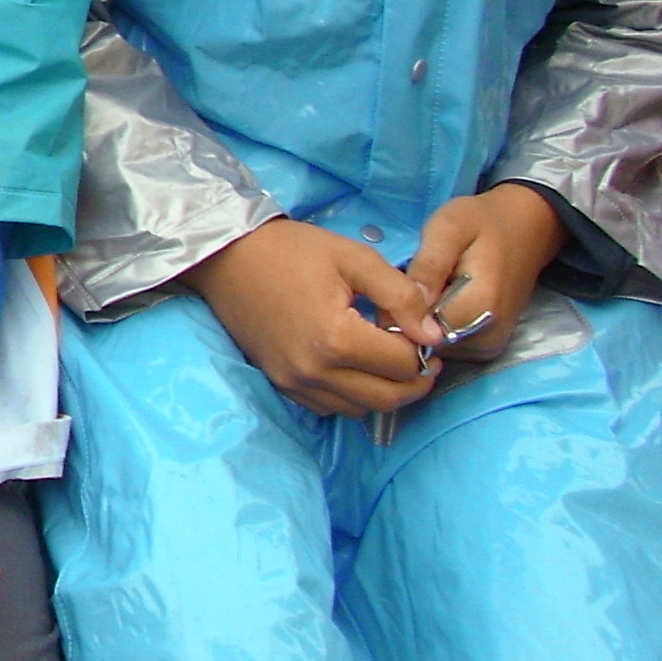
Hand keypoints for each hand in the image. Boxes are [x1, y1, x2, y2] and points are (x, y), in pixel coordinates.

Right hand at [190, 217, 443, 418]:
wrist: (227, 257)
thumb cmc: (292, 251)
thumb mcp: (354, 258)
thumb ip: (401, 295)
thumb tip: (434, 334)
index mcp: (336, 338)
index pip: (403, 365)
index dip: (422, 348)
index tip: (421, 329)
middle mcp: (314, 371)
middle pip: (388, 399)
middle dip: (414, 380)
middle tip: (420, 356)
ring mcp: (294, 382)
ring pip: (360, 409)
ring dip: (383, 391)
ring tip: (385, 359)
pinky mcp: (280, 384)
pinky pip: (329, 407)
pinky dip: (351, 395)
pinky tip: (352, 367)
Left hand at [407, 184, 566, 346]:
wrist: (526, 228)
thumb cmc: (483, 222)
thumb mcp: (449, 228)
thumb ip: (430, 265)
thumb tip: (409, 305)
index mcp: (481, 308)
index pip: (420, 330)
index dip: (399, 310)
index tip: (395, 284)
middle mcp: (489, 337)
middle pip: (426, 342)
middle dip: (411, 316)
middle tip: (415, 279)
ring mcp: (490, 346)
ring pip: (434, 346)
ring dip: (423, 321)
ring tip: (431, 286)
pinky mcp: (488, 346)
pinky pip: (449, 345)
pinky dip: (437, 326)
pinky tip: (440, 298)